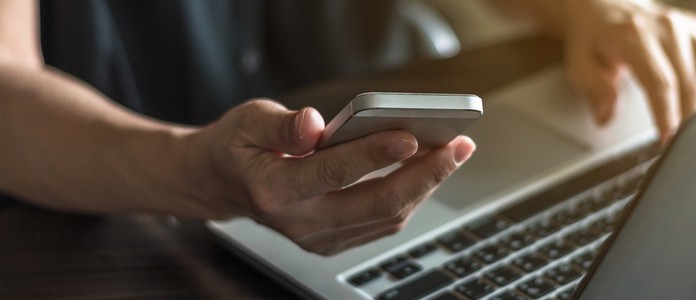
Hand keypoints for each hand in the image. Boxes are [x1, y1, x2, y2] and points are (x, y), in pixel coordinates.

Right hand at [184, 99, 475, 254]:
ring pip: (386, 217)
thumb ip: (282, 125)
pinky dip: (410, 197)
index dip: (373, 154)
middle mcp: (299, 221)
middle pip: (374, 203)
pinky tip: (427, 170)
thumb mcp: (247, 121)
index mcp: (274, 189)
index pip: (332, 172)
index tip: (412, 135)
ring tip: (453, 153)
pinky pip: (382, 223)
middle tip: (457, 146)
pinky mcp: (333, 241)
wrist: (222, 184)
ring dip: (425, 185)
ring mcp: (318, 237)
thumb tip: (315, 124)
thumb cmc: (237, 148)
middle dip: (423, 175)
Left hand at [563, 0, 695, 140]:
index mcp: (633, 37)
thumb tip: (605, 116)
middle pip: (690, 80)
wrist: (603, 7)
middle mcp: (666, 29)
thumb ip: (593, 90)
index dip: (667, 113)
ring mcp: (688, 28)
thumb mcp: (579, 64)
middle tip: (684, 145)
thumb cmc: (593, 38)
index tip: (667, 139)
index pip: (659, 81)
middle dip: (689, 118)